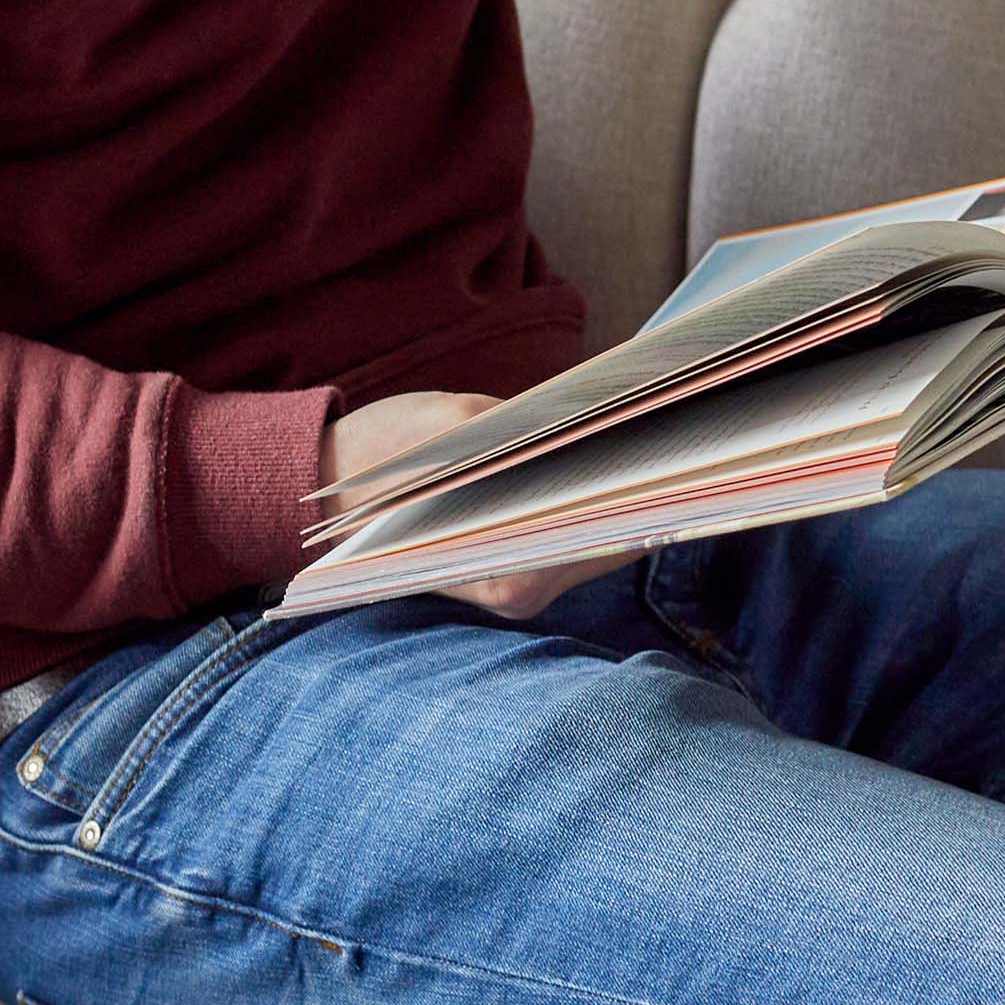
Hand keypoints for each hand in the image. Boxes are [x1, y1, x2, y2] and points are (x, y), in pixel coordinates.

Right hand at [319, 389, 644, 619]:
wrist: (321, 494)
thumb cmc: (381, 457)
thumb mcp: (455, 423)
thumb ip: (529, 428)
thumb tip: (600, 414)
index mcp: (510, 573)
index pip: (615, 530)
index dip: (652, 482)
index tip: (682, 438)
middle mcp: (523, 591)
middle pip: (614, 536)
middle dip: (641, 481)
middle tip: (673, 421)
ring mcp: (520, 585)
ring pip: (598, 535)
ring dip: (618, 489)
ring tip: (643, 431)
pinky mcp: (513, 566)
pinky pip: (572, 532)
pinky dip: (590, 497)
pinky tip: (602, 455)